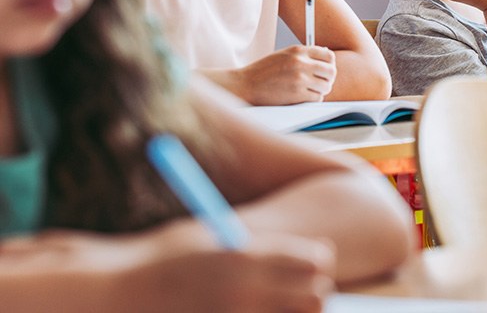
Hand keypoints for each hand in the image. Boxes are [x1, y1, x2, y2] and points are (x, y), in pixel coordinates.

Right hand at [131, 229, 335, 312]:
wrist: (112, 299)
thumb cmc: (158, 262)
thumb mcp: (208, 238)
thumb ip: (256, 247)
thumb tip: (307, 255)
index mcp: (244, 257)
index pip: (315, 259)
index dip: (316, 260)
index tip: (310, 263)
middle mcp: (245, 293)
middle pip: (316, 297)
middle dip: (312, 292)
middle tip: (298, 291)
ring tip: (269, 306)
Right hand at [238, 45, 336, 104]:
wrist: (246, 85)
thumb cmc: (264, 71)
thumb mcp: (283, 55)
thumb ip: (303, 55)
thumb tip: (326, 55)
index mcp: (297, 50)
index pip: (328, 55)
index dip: (330, 64)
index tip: (325, 69)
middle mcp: (301, 62)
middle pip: (331, 71)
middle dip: (328, 78)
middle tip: (322, 82)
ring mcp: (300, 78)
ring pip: (326, 86)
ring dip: (321, 90)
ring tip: (311, 90)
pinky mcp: (297, 94)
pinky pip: (317, 98)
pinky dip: (313, 99)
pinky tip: (304, 97)